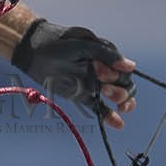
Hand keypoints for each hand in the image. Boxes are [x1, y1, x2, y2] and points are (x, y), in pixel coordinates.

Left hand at [11, 20, 137, 129]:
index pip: (124, 71)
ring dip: (122, 102)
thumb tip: (131, 67)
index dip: (117, 75)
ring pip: (116, 97)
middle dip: (121, 90)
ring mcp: (93, 84)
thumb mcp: (83, 44)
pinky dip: (110, 116)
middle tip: (105, 89)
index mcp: (105, 57)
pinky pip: (100, 108)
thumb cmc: (59, 42)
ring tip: (118, 105)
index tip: (99, 71)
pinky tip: (119, 124)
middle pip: (124, 85)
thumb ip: (106, 54)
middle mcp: (103, 71)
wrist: (34, 51)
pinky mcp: (82, 96)